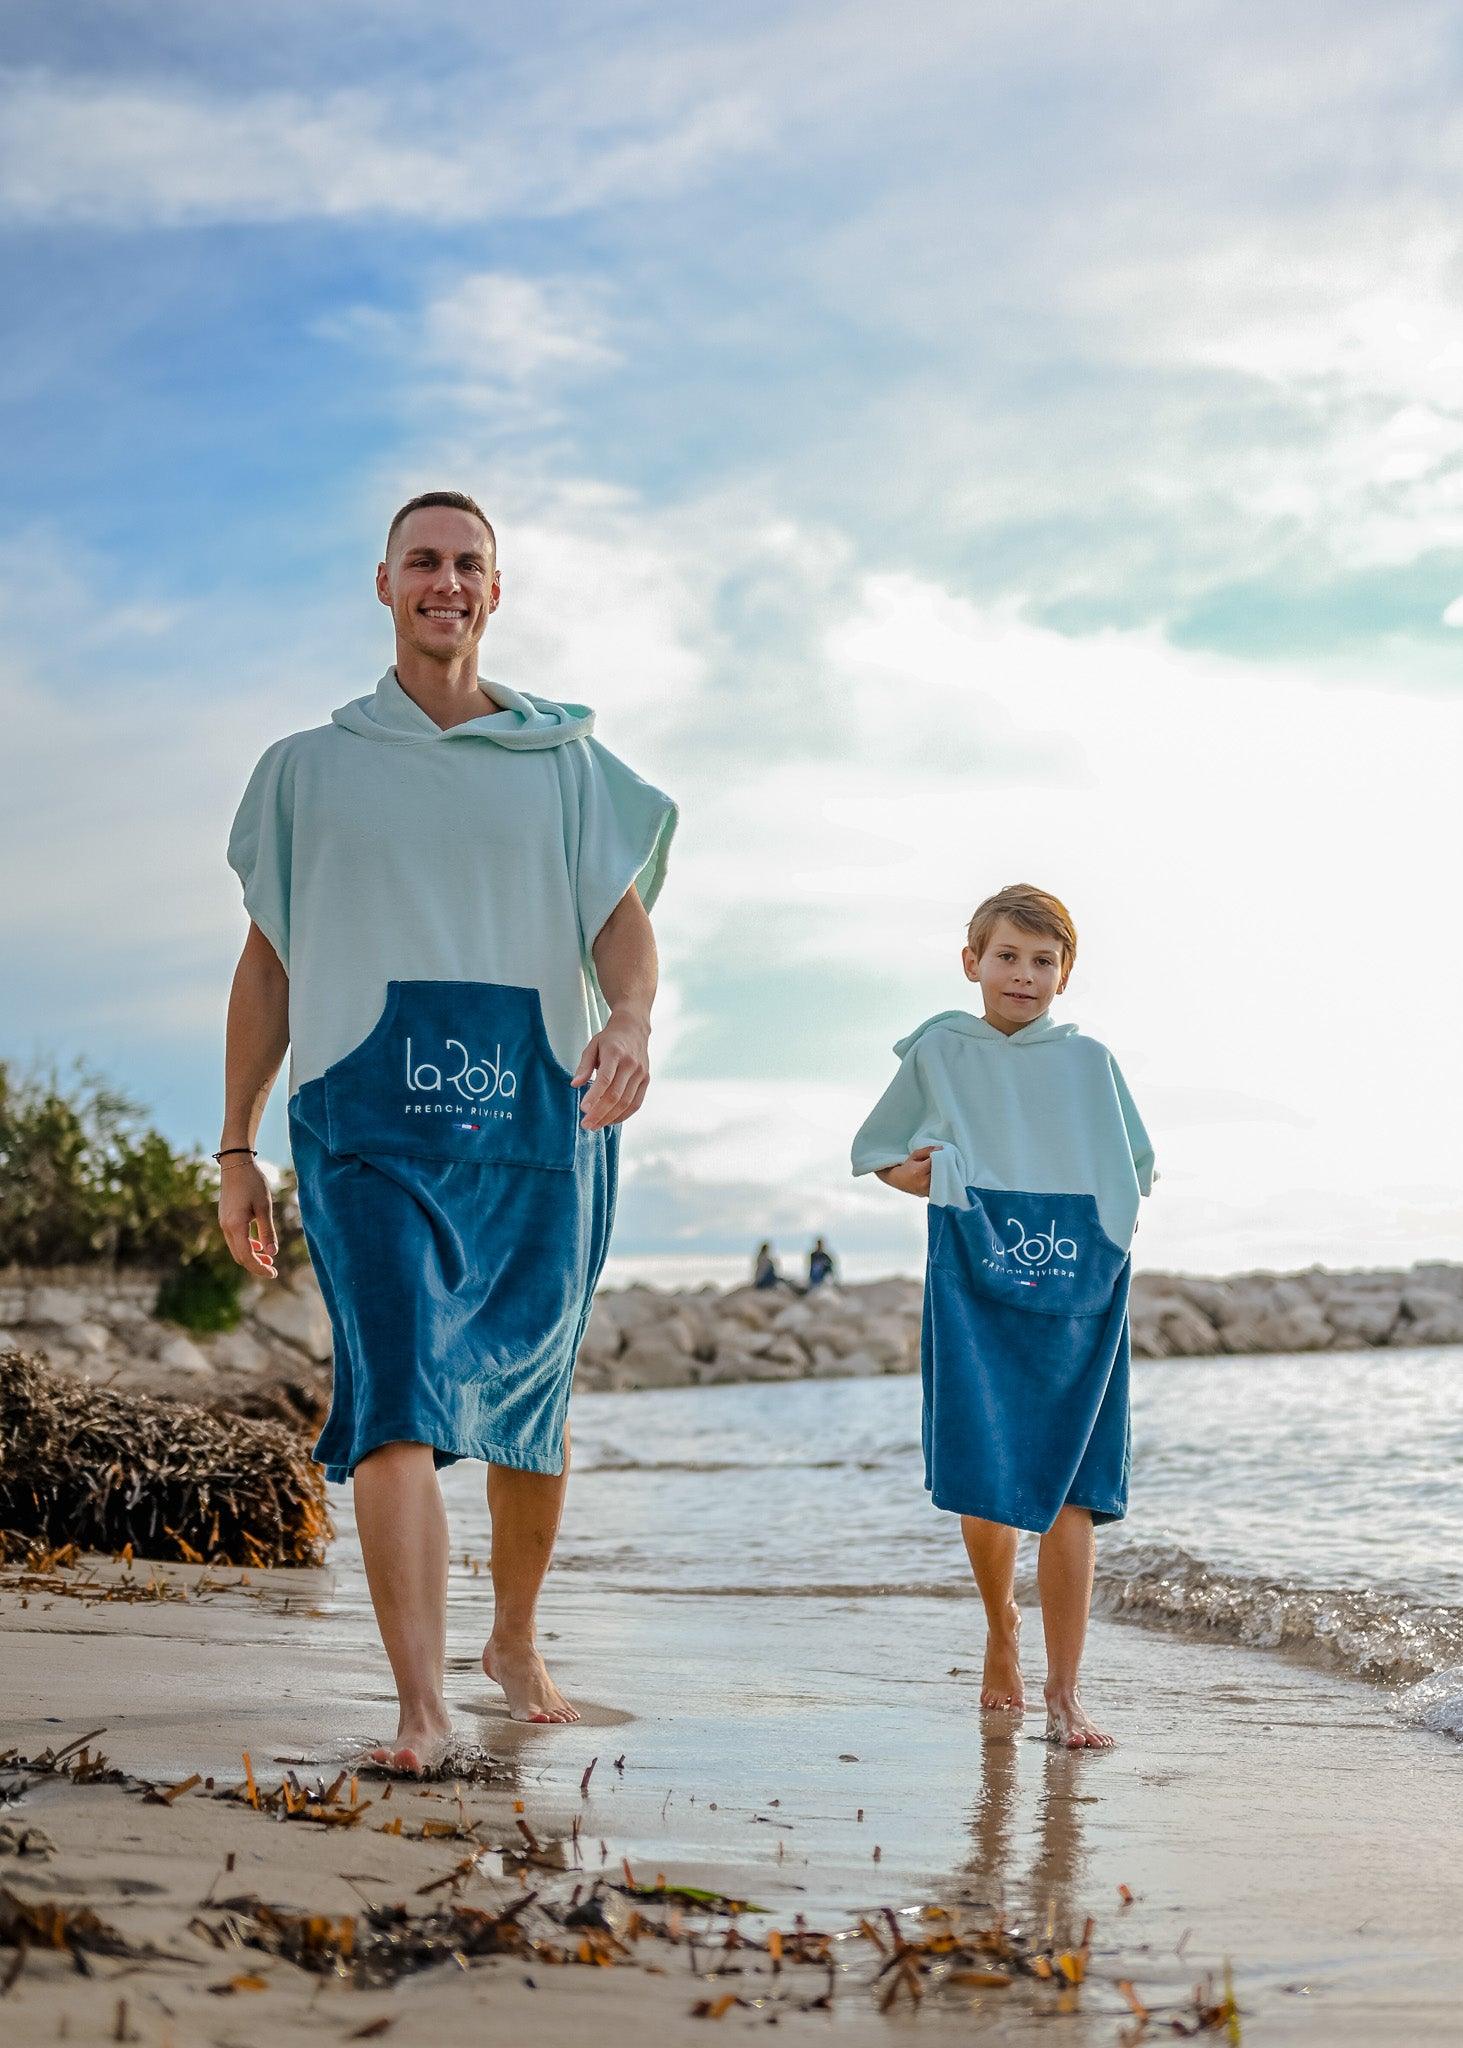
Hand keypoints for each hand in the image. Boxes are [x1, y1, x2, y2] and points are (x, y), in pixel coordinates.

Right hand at [217, 1158, 278, 1276]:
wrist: (236, 1164)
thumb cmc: (253, 1183)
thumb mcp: (264, 1207)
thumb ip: (267, 1231)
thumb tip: (273, 1253)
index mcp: (235, 1226)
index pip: (247, 1256)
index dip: (260, 1268)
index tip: (274, 1274)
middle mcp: (226, 1227)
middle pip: (240, 1256)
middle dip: (256, 1266)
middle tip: (273, 1271)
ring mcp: (224, 1223)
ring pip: (236, 1249)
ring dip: (252, 1256)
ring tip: (269, 1260)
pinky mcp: (226, 1218)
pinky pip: (235, 1239)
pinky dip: (247, 1246)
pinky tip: (259, 1246)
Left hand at [572, 1008, 650, 1129]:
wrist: (634, 1029)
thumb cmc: (609, 1039)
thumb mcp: (592, 1046)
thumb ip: (584, 1066)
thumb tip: (575, 1084)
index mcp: (615, 1053)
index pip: (605, 1079)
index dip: (594, 1096)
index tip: (583, 1110)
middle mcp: (631, 1064)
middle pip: (615, 1095)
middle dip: (599, 1113)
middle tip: (586, 1125)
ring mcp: (641, 1073)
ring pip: (626, 1102)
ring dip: (610, 1117)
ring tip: (595, 1126)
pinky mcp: (646, 1080)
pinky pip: (636, 1103)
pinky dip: (623, 1115)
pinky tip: (610, 1120)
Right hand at [876, 1145, 939, 1197]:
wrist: (899, 1181)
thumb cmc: (907, 1167)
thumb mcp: (915, 1155)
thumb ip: (928, 1150)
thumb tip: (941, 1149)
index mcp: (919, 1171)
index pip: (936, 1162)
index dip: (940, 1156)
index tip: (941, 1153)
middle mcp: (924, 1182)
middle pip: (941, 1171)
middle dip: (943, 1165)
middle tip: (943, 1160)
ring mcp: (927, 1190)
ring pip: (942, 1179)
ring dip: (943, 1173)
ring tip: (939, 1168)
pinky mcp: (929, 1195)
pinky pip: (940, 1186)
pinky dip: (941, 1181)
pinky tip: (937, 1177)